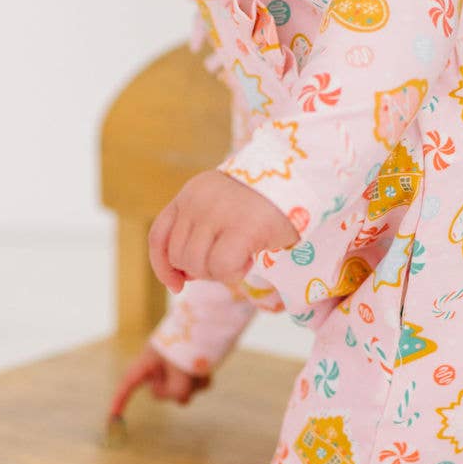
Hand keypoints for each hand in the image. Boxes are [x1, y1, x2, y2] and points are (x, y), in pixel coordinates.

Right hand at [108, 342, 211, 412]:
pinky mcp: (190, 370)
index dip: (119, 402)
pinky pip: (195, 386)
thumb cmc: (190, 342)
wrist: (209, 322)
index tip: (112, 420)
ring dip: (193, 383)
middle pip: (160, 394)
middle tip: (187, 373)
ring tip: (198, 367)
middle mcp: (159, 366)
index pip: (128, 384)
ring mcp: (175, 368)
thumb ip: (177, 391)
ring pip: (181, 392)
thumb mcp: (180, 371)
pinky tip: (207, 369)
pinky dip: (202, 380)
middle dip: (176, 389)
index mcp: (148, 361)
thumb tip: (181, 398)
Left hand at [148, 168, 298, 294]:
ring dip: (219, 273)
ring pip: (197, 265)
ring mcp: (217, 212)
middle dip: (201, 270)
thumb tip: (183, 276)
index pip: (159, 236)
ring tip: (243, 255)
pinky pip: (222, 268)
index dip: (162, 266)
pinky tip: (250, 259)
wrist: (303, 178)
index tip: (177, 285)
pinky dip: (234, 274)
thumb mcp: (223, 209)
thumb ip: (200, 233)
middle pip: (179, 255)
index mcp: (191, 192)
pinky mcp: (242, 227)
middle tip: (230, 260)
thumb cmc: (267, 202)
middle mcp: (197, 199)